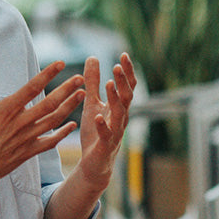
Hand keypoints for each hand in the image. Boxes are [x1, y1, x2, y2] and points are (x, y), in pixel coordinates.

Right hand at [0, 60, 82, 195]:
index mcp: (6, 110)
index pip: (32, 88)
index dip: (48, 74)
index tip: (61, 64)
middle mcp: (20, 123)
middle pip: (49, 103)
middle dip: (67, 89)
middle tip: (80, 78)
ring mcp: (26, 139)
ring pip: (53, 120)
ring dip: (69, 107)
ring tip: (82, 95)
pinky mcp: (27, 152)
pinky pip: (50, 142)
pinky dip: (62, 133)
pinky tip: (72, 125)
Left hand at [72, 53, 136, 191]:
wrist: (94, 163)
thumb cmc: (95, 133)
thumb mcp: (91, 103)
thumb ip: (92, 82)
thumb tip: (93, 57)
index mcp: (118, 107)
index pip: (127, 87)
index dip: (127, 72)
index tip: (124, 55)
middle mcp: (120, 118)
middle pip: (127, 97)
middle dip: (123, 82)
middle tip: (117, 66)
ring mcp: (115, 132)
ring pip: (119, 114)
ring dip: (115, 99)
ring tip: (109, 84)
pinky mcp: (105, 145)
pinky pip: (106, 135)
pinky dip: (103, 126)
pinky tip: (98, 117)